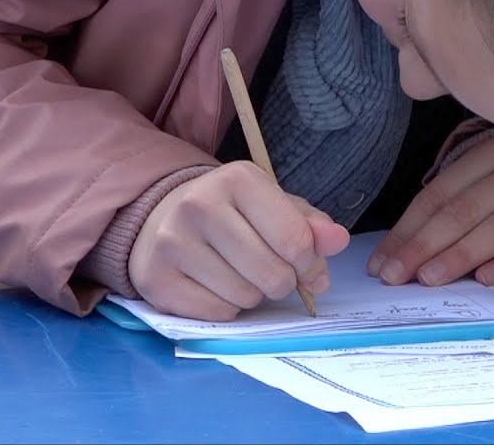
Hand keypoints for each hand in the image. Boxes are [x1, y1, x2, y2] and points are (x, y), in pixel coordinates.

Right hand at [129, 161, 349, 320]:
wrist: (162, 219)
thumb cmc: (233, 214)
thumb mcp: (275, 208)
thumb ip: (312, 225)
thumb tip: (338, 240)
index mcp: (237, 179)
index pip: (294, 240)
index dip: (311, 264)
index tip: (308, 267)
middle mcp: (198, 204)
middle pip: (272, 274)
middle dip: (284, 283)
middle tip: (273, 273)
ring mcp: (171, 242)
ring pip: (244, 298)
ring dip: (254, 296)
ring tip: (241, 274)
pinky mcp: (155, 279)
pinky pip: (216, 314)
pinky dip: (226, 308)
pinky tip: (216, 286)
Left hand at [366, 138, 493, 287]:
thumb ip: (458, 201)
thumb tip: (405, 248)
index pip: (441, 193)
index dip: (409, 229)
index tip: (382, 261)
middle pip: (465, 209)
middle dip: (425, 245)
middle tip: (396, 276)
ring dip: (461, 254)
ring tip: (430, 279)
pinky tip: (487, 277)